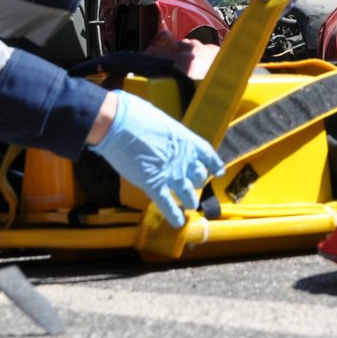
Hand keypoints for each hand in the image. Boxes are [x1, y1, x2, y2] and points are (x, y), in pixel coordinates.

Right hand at [89, 92, 223, 227]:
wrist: (118, 124)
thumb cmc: (134, 114)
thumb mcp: (159, 120)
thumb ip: (166, 133)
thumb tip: (161, 134)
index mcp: (185, 140)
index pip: (206, 154)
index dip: (214, 164)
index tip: (219, 172)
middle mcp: (183, 159)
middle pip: (198, 177)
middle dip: (196, 183)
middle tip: (192, 187)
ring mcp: (170, 173)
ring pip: (188, 194)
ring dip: (189, 201)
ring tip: (189, 205)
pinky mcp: (153, 185)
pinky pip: (168, 204)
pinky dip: (173, 215)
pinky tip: (178, 223)